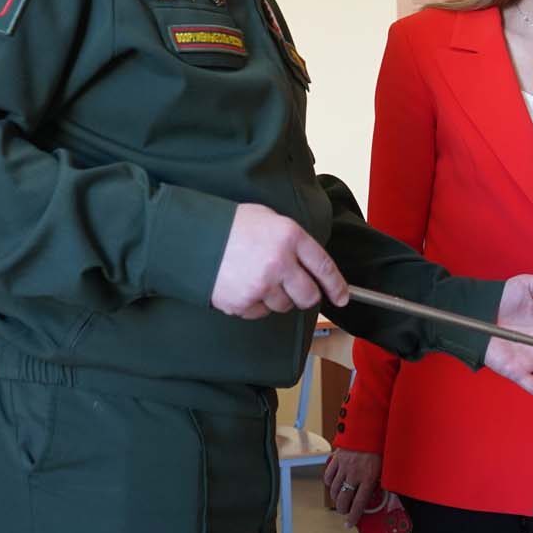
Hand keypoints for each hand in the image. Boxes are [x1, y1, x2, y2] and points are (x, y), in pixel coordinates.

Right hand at [211, 203, 347, 318]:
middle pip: (308, 296)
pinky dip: (254, 304)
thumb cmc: (230, 224)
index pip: (324, 267)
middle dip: (306, 296)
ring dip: (277, 298)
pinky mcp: (243, 302)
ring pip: (284, 306)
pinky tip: (242, 286)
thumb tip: (310, 265)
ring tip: (257, 278)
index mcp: (290, 237)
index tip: (342, 297)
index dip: (337, 286)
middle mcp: (280, 263)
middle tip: (295, 290)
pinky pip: (260, 312)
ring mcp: (261, 285)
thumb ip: (293, 241)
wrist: (191, 236)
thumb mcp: (269, 219)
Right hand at [323, 449, 385, 527]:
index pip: (359, 503)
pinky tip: (332, 485)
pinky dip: (328, 483)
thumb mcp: (385, 466)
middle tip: (344, 512)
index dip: (353, 516)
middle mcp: (354, 474)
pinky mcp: (336, 459)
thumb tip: (380, 493)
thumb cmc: (380, 446)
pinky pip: (328, 475)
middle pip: (343, 499)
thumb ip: (380, 480)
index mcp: (368, 478)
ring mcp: (343, 467)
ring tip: (339, 500)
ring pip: (334, 489)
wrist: (369, 426)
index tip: (349, 524)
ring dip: (336, 498)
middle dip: (342, 509)